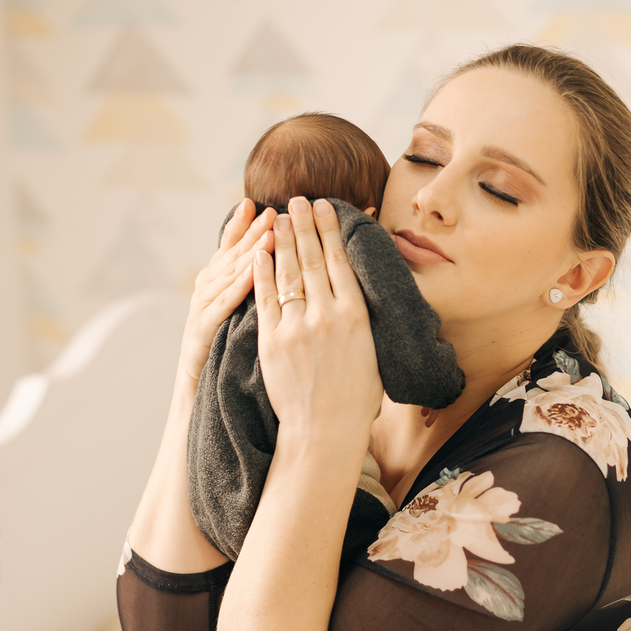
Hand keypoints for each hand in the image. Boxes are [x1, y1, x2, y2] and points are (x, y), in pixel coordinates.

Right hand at [178, 199, 276, 385]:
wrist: (201, 399)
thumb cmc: (229, 360)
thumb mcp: (243, 321)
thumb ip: (254, 293)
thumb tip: (277, 268)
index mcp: (215, 288)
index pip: (229, 250)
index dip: (241, 227)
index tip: (256, 204)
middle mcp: (204, 294)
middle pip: (230, 257)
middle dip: (251, 232)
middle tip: (272, 210)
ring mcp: (200, 312)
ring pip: (226, 276)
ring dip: (249, 252)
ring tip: (269, 231)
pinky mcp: (201, 333)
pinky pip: (222, 305)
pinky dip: (238, 286)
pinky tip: (254, 272)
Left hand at [252, 197, 382, 439]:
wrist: (324, 431)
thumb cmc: (355, 398)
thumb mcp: (372, 351)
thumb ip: (362, 319)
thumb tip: (358, 293)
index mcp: (357, 315)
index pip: (340, 261)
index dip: (330, 229)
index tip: (325, 206)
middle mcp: (327, 314)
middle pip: (312, 258)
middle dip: (304, 224)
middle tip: (297, 199)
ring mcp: (297, 326)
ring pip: (287, 272)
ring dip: (281, 239)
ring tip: (276, 215)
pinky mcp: (272, 340)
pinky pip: (265, 297)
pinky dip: (261, 271)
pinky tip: (258, 251)